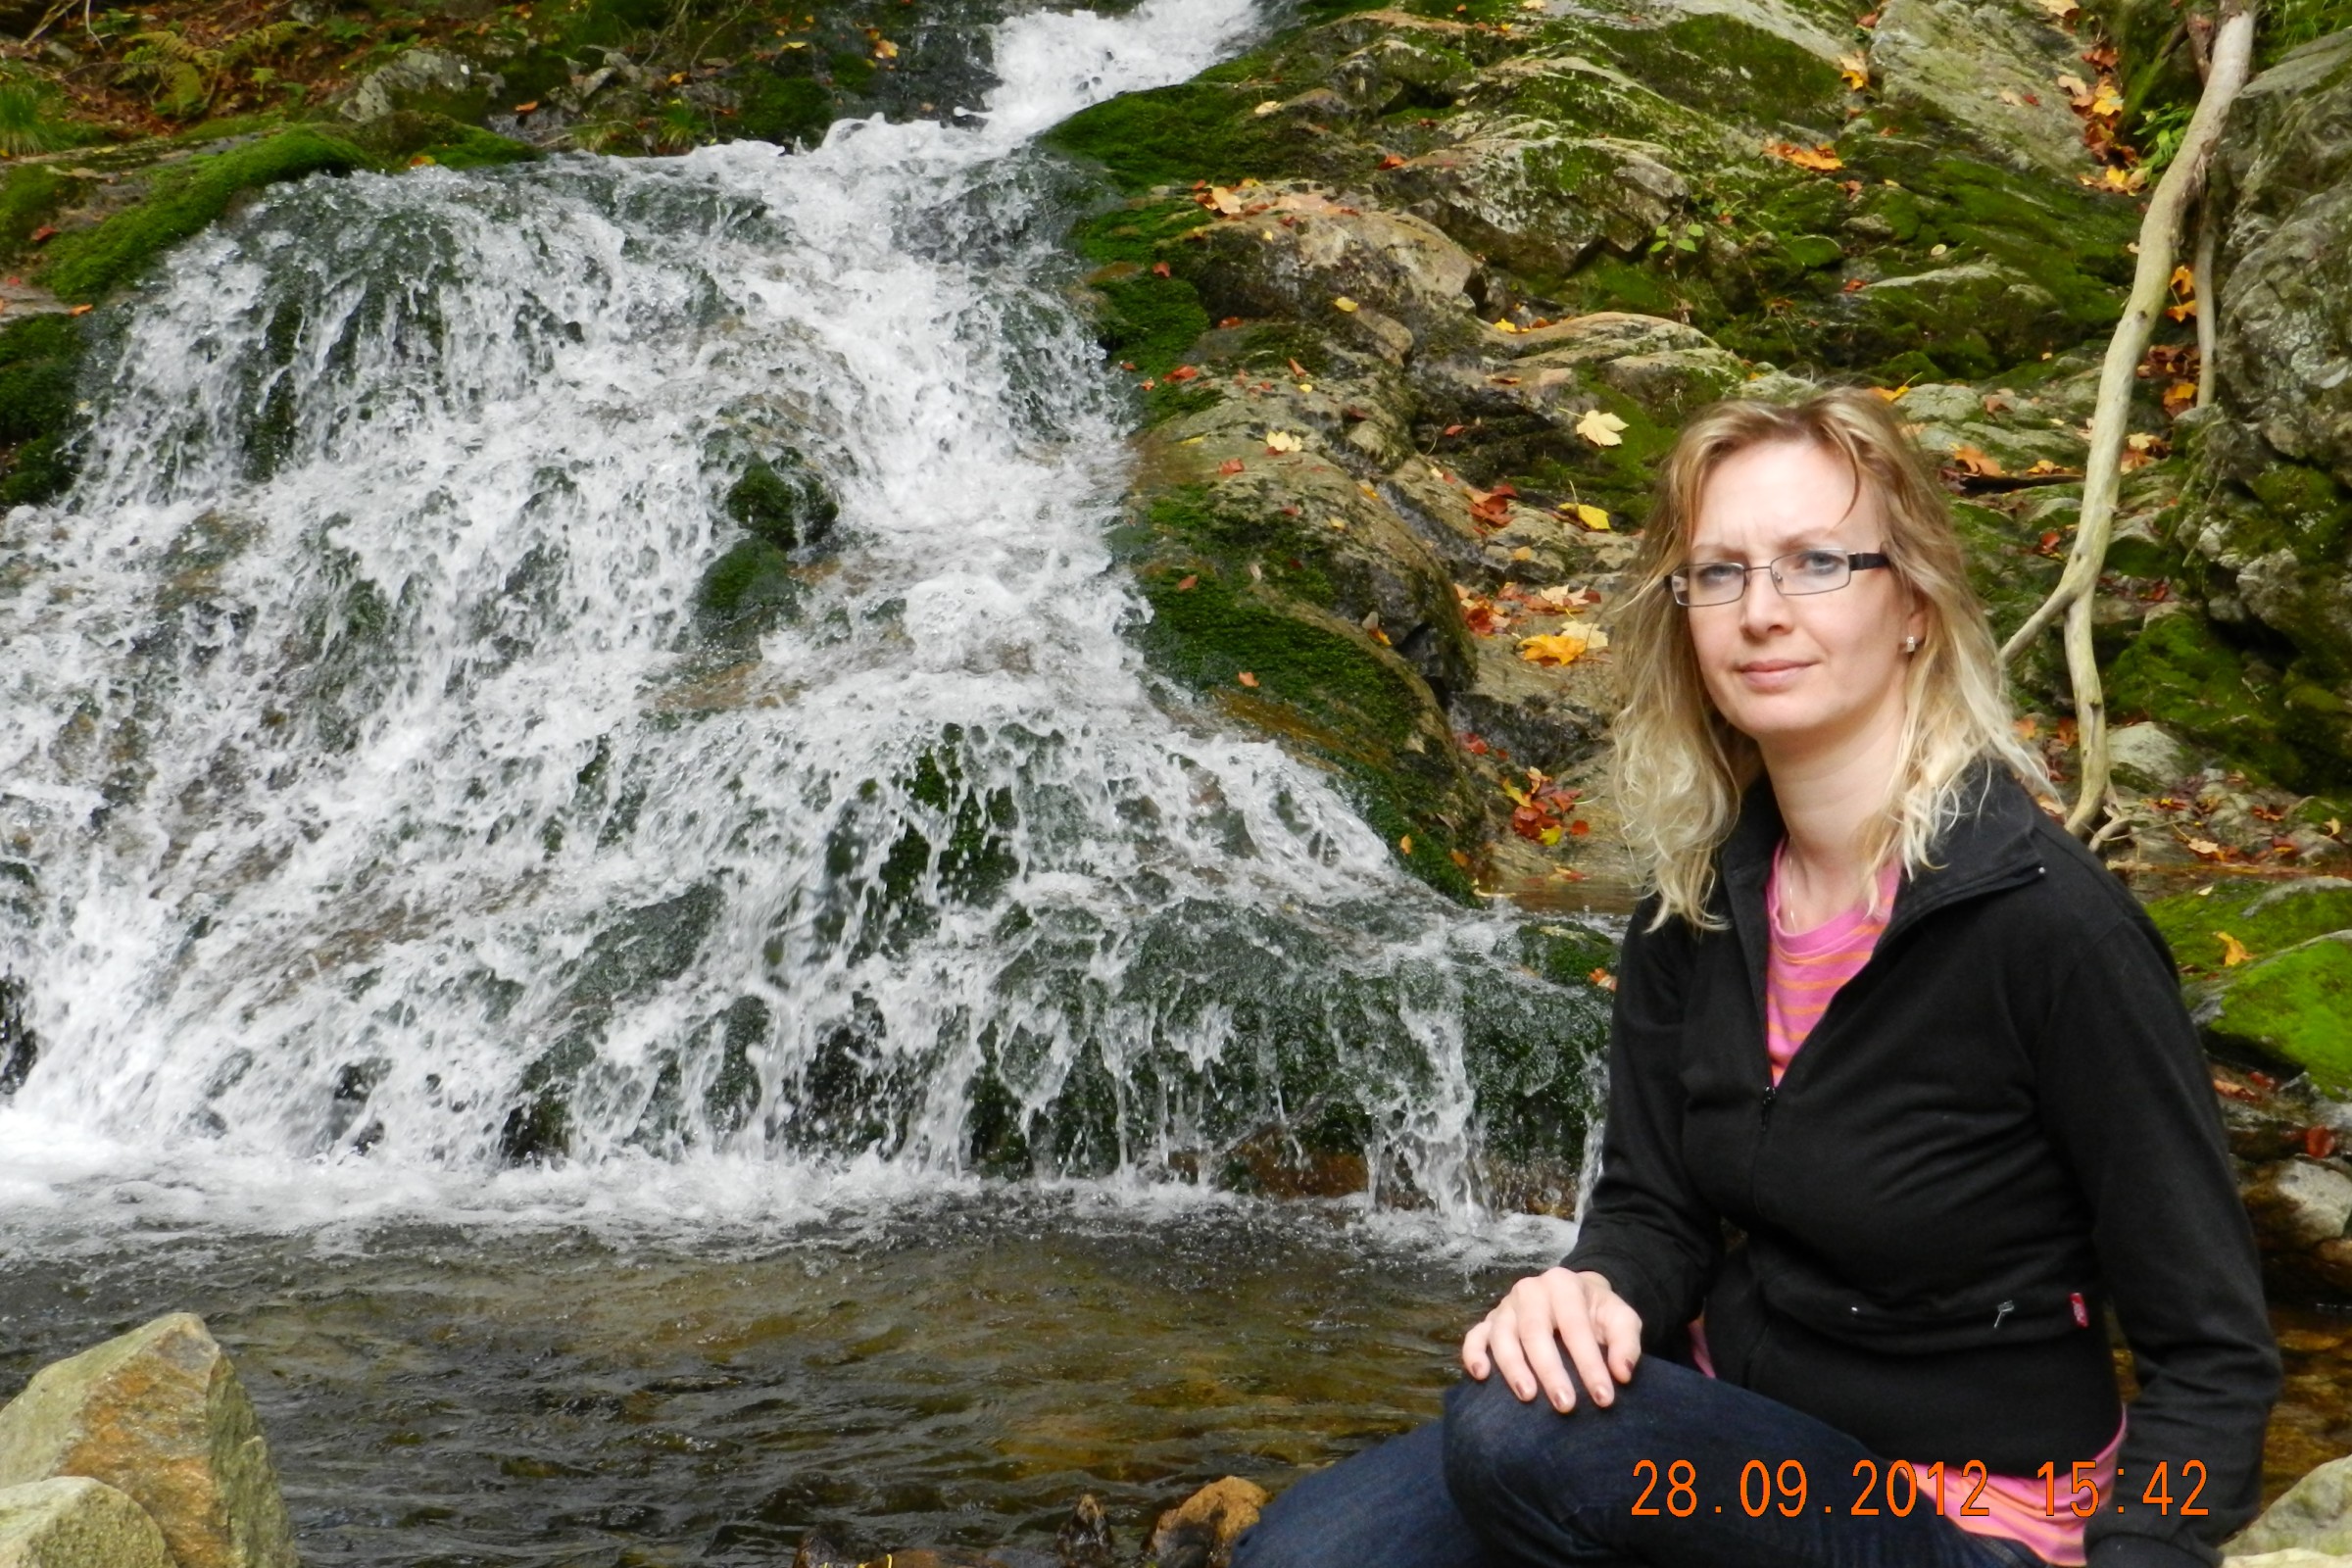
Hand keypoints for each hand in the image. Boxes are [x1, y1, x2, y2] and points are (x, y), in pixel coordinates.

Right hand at [1460, 1266, 1643, 1411]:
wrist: (1573, 1295)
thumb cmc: (1597, 1312)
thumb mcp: (1622, 1318)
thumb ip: (1626, 1343)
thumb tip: (1622, 1374)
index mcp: (1563, 1285)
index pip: (1575, 1326)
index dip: (1589, 1363)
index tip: (1603, 1398)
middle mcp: (1530, 1291)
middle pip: (1535, 1331)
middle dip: (1550, 1370)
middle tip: (1565, 1405)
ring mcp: (1506, 1306)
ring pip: (1502, 1335)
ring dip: (1513, 1367)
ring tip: (1527, 1396)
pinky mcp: (1490, 1321)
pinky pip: (1475, 1335)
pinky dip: (1473, 1353)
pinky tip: (1481, 1375)